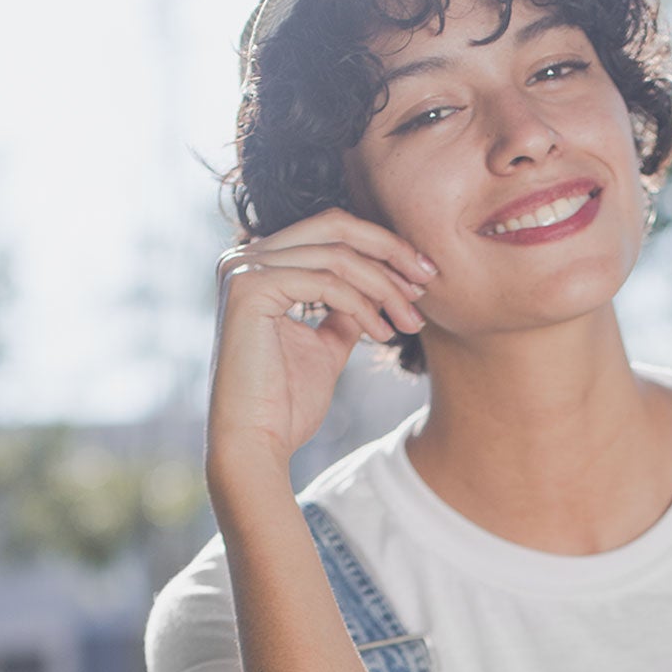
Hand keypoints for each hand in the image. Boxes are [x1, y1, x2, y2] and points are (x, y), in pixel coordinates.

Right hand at [207, 211, 434, 487]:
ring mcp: (244, 269)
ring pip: (337, 255)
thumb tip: (376, 288)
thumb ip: (344, 313)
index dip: (382, 248)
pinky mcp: (250, 289)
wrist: (254, 446)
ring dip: (384, 287)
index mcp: (259, 265)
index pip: (331, 232)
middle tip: (427, 281)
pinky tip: (384, 334)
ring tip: (410, 321)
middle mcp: (245, 256)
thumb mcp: (326, 348)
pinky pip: (325, 283)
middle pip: (335, 226)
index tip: (421, 278)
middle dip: (389, 251)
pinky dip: (362, 306)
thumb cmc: (285, 407)